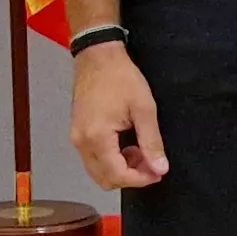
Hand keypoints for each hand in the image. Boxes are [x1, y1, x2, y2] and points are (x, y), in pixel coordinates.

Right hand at [69, 44, 168, 188]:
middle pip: (104, 179)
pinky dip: (111, 160)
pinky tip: (126, 145)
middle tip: (150, 163)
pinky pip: (93, 159)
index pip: (117, 175)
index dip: (140, 179)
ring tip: (140, 152)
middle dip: (130, 177)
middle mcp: (82, 143)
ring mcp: (77, 138)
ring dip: (120, 169)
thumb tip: (160, 169)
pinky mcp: (77, 133)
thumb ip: (152, 142)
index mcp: (97, 138)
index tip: (158, 172)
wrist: (97, 56)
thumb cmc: (121, 77)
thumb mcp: (144, 109)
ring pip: (97, 172)